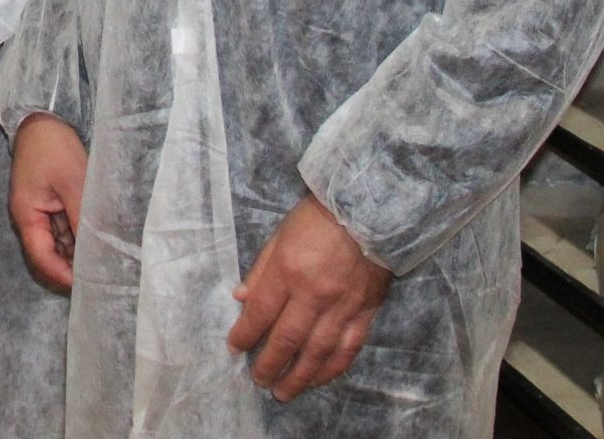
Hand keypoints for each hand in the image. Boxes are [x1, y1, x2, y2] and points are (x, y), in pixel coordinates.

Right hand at [8, 114, 86, 290]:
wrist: (43, 119)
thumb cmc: (54, 148)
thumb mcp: (73, 183)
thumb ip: (81, 218)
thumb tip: (95, 249)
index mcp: (26, 216)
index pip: (42, 258)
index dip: (63, 274)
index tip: (88, 282)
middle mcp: (30, 218)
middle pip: (48, 254)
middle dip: (70, 266)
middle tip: (99, 275)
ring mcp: (39, 211)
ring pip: (57, 243)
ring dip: (75, 251)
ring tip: (102, 260)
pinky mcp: (49, 203)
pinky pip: (62, 228)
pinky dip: (77, 236)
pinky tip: (96, 239)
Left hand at [227, 194, 392, 401]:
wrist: (369, 210)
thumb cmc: (318, 218)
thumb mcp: (280, 235)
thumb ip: (261, 270)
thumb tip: (241, 298)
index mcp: (289, 271)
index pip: (261, 313)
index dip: (244, 335)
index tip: (235, 349)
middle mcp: (314, 294)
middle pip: (287, 339)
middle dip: (269, 365)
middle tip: (258, 381)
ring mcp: (342, 306)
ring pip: (318, 352)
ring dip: (299, 377)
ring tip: (284, 392)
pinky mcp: (365, 312)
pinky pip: (348, 349)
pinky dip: (332, 369)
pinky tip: (318, 379)